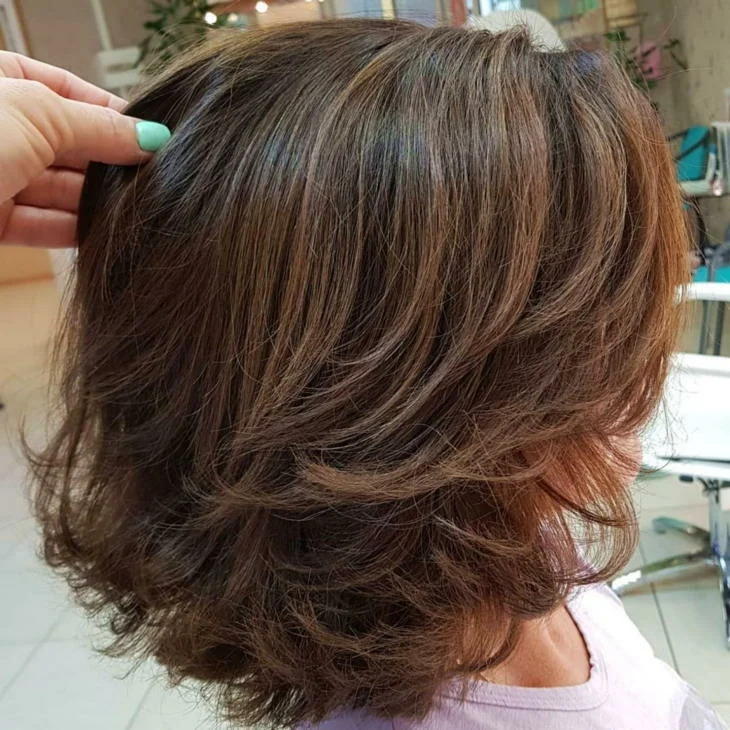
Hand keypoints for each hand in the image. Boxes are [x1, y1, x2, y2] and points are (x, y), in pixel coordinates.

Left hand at [0, 52, 169, 247]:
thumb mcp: (38, 113)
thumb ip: (99, 127)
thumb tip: (150, 137)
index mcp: (0, 80)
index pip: (70, 92)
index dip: (113, 115)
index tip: (153, 138)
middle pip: (69, 144)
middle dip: (109, 162)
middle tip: (152, 178)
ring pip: (58, 188)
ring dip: (96, 200)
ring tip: (136, 209)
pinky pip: (42, 224)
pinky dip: (73, 230)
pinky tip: (104, 233)